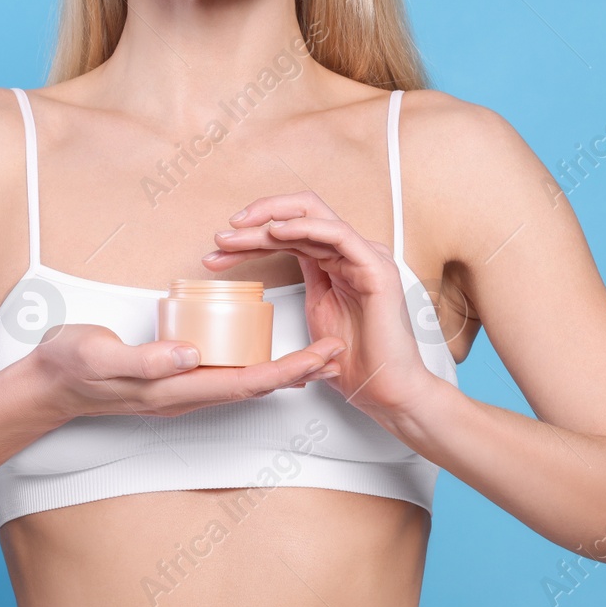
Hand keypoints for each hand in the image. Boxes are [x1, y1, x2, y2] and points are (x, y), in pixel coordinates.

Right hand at [27, 323, 346, 420]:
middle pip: (256, 385)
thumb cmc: (72, 366)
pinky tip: (266, 350)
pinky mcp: (174, 375)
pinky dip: (255, 362)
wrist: (47, 383)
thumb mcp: (101, 356)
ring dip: (283, 369)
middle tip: (339, 350)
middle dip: (301, 370)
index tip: (324, 354)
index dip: (290, 370)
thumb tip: (190, 354)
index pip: (246, 382)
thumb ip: (144, 357)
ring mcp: (180, 386)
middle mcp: (185, 391)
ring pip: (244, 380)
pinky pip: (226, 372)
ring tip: (318, 353)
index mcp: (176, 387)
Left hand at [202, 190, 436, 421]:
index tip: (220, 249)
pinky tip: (276, 232)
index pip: (291, 231)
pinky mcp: (376, 268)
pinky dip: (305, 228)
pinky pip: (338, 234)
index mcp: (336, 261)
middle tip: (222, 237)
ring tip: (238, 235)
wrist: (385, 390)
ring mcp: (365, 256)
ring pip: (313, 218)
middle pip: (299, 216)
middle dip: (257, 219)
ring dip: (270, 222)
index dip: (253, 235)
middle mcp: (351, 252)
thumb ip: (304, 282)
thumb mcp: (317, 311)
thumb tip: (273, 270)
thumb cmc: (357, 360)